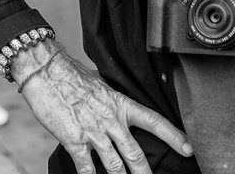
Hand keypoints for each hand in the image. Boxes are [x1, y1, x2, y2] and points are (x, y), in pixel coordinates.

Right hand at [15, 43, 191, 173]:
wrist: (45, 71)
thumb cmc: (69, 75)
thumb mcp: (99, 85)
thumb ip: (111, 102)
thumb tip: (117, 110)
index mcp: (120, 104)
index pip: (154, 121)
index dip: (174, 136)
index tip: (189, 148)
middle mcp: (110, 120)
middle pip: (136, 154)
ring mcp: (93, 132)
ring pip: (115, 166)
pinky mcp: (74, 141)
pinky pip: (87, 168)